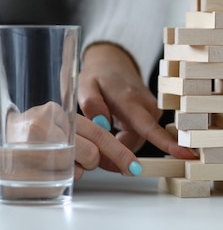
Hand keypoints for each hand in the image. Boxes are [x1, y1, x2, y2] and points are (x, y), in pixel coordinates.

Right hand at [4, 104, 137, 179]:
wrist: (2, 137)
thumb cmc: (36, 134)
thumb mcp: (63, 126)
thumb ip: (89, 136)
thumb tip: (118, 159)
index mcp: (59, 114)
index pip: (100, 135)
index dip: (120, 153)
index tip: (133, 167)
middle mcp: (43, 127)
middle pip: (90, 155)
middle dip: (91, 162)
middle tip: (80, 159)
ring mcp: (29, 147)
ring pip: (72, 171)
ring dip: (72, 172)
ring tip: (56, 162)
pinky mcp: (18, 170)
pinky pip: (53, 185)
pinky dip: (54, 183)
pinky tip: (44, 171)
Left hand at [78, 43, 195, 159]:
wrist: (113, 62)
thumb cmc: (99, 75)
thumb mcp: (86, 86)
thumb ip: (92, 105)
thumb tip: (102, 125)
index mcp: (131, 101)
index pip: (150, 128)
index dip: (166, 143)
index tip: (185, 154)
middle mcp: (148, 107)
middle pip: (135, 143)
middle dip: (114, 152)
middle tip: (93, 147)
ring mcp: (154, 111)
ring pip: (136, 141)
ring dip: (118, 144)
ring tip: (102, 130)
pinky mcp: (154, 115)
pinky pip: (139, 136)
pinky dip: (124, 138)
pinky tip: (113, 128)